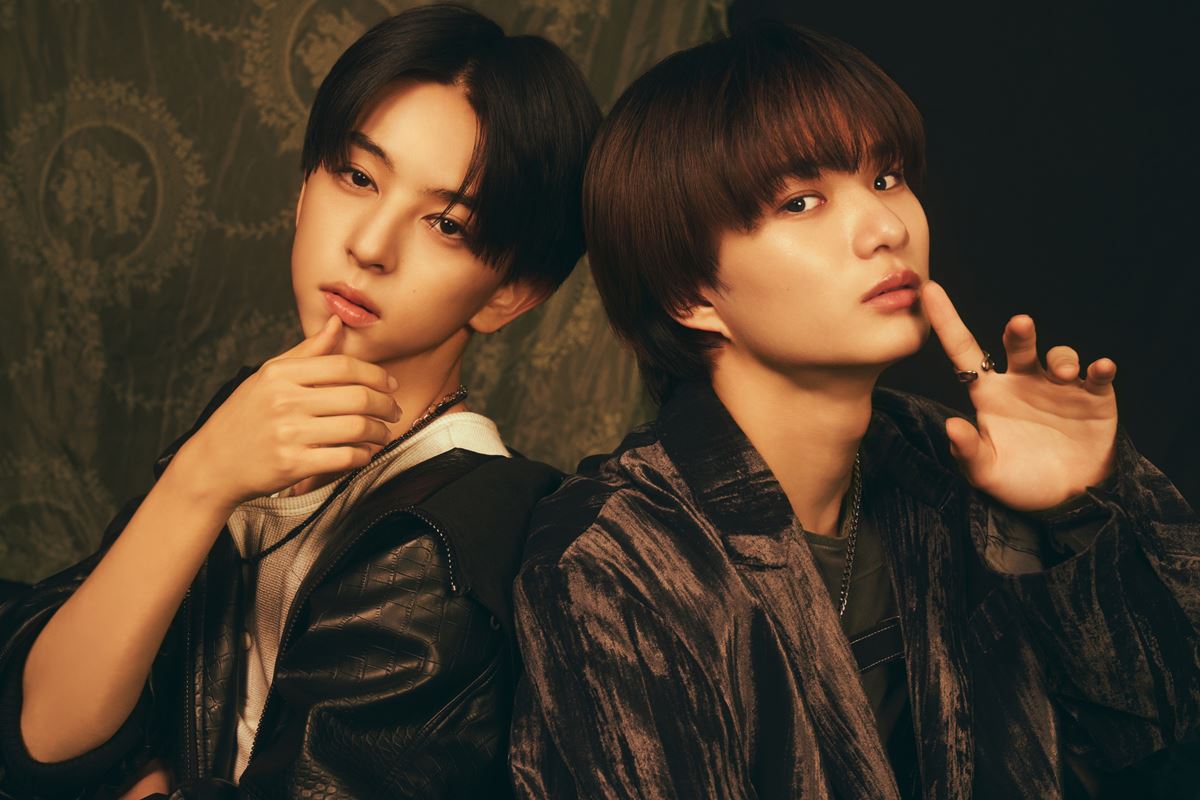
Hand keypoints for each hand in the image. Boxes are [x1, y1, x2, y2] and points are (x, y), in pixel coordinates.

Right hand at [171, 316, 401, 509]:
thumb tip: (336, 323)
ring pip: (357, 428)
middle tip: (394, 411)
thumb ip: (306, 352)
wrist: (213, 463)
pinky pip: (345, 457)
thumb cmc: (244, 417)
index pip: (344, 366)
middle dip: (386, 405)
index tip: (390, 384)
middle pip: (358, 397)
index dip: (376, 375)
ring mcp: (288, 434)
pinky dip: (363, 455)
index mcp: (280, 374)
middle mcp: (284, 401)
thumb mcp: (268, 377)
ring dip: (380, 432)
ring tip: (384, 433)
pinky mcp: (292, 465)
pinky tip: (365, 452)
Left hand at [922, 281, 1116, 510]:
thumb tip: (952, 427)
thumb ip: (968, 452)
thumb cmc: (1019, 481)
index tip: (929, 290)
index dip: (947, 321)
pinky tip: (1100, 368)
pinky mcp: (1094, 398)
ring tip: (1063, 374)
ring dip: (1062, 358)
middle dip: (1020, 333)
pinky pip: (1098, 377)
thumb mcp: (986, 472)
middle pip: (1018, 346)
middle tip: (1021, 325)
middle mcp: (1023, 381)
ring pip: (1060, 356)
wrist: (1066, 500)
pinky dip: (1100, 369)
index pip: (963, 350)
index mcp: (990, 393)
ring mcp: (1060, 387)